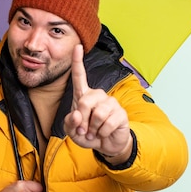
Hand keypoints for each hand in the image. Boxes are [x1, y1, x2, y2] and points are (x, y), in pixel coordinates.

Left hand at [63, 44, 132, 163]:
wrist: (106, 145)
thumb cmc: (88, 134)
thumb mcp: (72, 131)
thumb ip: (70, 123)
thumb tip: (76, 115)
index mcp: (84, 96)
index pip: (79, 76)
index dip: (77, 61)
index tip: (77, 46)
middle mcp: (98, 95)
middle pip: (84, 102)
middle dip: (81, 120)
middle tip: (84, 130)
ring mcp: (110, 102)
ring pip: (98, 114)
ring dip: (93, 129)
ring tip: (94, 132)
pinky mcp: (120, 113)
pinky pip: (108, 123)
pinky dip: (102, 133)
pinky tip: (104, 133)